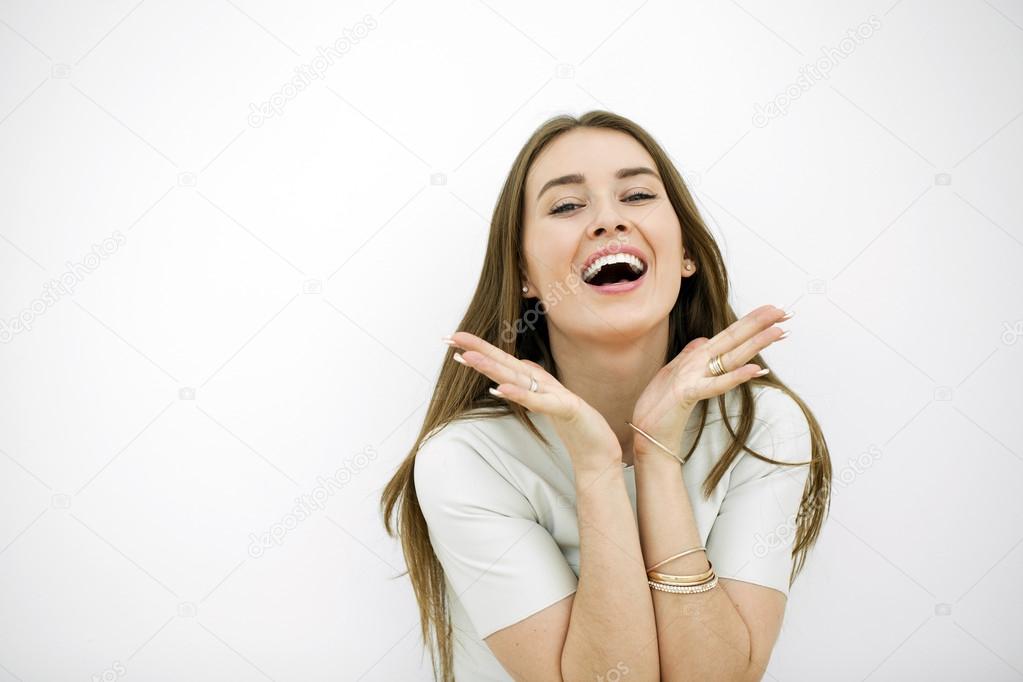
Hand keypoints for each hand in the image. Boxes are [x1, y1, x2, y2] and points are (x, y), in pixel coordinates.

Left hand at [445, 332, 622, 475]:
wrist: (599, 451)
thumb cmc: (576, 426)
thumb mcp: (549, 403)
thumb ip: (534, 384)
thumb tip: (521, 366)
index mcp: (535, 383)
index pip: (501, 363)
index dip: (478, 351)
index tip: (452, 341)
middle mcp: (541, 384)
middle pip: (504, 363)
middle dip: (478, 349)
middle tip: (452, 337)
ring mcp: (553, 395)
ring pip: (517, 377)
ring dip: (492, 367)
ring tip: (468, 357)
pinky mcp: (564, 409)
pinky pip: (538, 402)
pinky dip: (519, 394)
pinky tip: (501, 389)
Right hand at [631, 304, 790, 457]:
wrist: (646, 432)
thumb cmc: (660, 405)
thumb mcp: (674, 374)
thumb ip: (689, 355)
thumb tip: (704, 340)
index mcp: (696, 358)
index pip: (728, 336)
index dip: (751, 323)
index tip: (774, 312)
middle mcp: (696, 363)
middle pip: (732, 339)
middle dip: (758, 324)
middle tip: (783, 310)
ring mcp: (691, 376)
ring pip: (729, 357)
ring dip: (754, 343)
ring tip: (778, 331)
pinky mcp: (686, 393)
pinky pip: (715, 384)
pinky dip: (735, 376)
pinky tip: (754, 369)